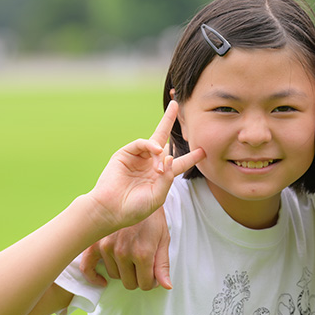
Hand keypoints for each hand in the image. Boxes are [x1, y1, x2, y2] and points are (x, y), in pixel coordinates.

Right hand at [80, 208, 171, 289]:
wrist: (137, 195)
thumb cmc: (153, 218)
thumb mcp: (163, 239)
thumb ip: (163, 265)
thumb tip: (166, 286)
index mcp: (143, 253)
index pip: (145, 284)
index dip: (151, 282)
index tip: (152, 275)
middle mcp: (123, 252)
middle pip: (129, 282)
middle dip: (137, 278)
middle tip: (142, 267)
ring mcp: (107, 247)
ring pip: (114, 275)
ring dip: (121, 272)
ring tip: (129, 259)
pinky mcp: (94, 243)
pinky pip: (87, 268)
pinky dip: (94, 277)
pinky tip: (102, 280)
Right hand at [85, 101, 204, 232]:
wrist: (110, 210)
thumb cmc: (135, 208)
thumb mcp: (157, 196)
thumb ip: (167, 178)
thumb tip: (170, 155)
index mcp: (161, 176)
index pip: (179, 163)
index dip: (191, 158)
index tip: (204, 151)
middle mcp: (150, 164)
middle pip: (164, 140)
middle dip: (169, 121)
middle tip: (176, 104)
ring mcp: (137, 158)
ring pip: (154, 142)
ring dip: (160, 152)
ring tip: (158, 168)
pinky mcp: (125, 154)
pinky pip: (141, 143)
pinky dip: (149, 145)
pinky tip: (156, 151)